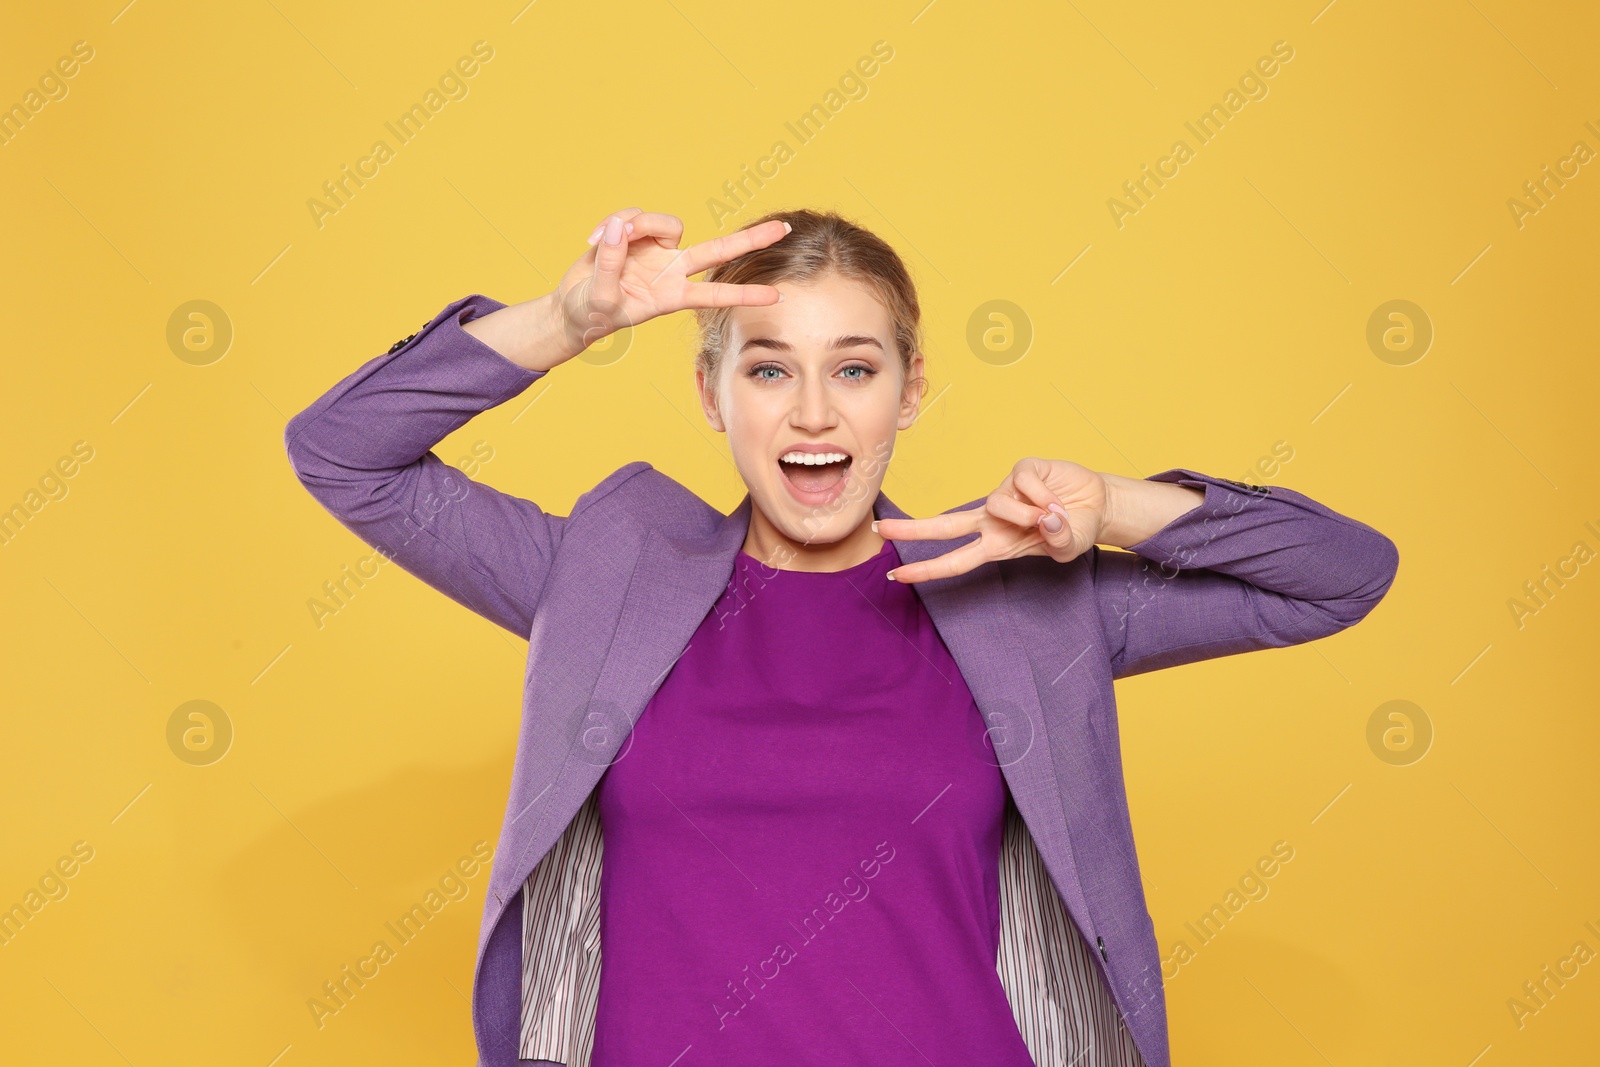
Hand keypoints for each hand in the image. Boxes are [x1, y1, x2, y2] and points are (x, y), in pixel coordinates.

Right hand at [554, 207, 789, 354]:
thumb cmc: (590, 313)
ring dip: (634, 224)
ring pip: (663, 222)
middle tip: (784, 229)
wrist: (572, 305)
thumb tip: (619, 227)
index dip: (743, 294)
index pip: (714, 295)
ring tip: (602, 241)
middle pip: (718, 250)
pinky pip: (630, 216)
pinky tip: (592, 240)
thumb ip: (611, 262)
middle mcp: (670, 269)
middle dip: (750, 240)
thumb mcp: (599, 297)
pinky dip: (610, 224)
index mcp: (671, 295)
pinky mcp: (635, 234)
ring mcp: (656, 250)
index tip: (775, 296)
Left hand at [875, 458, 1110, 583]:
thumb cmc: (1074, 530)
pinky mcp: (1021, 471)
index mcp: (996, 545)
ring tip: (1052, 518)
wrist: (1098, 505)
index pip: (955, 560)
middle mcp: (993, 520)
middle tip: (879, 530)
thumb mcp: (1067, 548)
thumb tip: (1044, 520)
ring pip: (996, 504)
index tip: (897, 575)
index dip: (927, 569)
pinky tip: (1057, 499)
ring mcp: (1005, 493)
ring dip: (1026, 515)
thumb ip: (1057, 542)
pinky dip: (1043, 496)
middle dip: (911, 530)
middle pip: (944, 526)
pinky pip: (1022, 483)